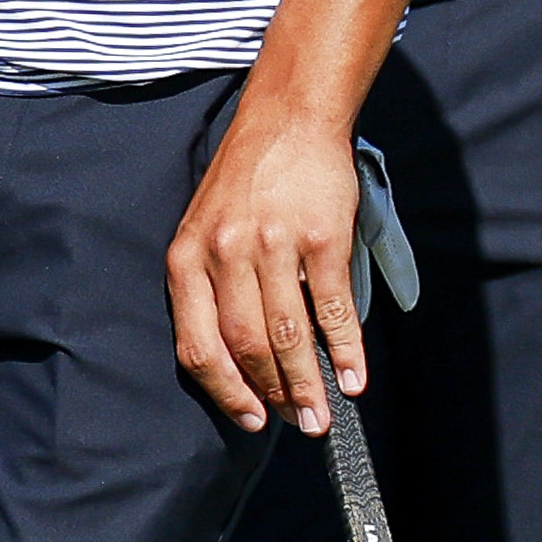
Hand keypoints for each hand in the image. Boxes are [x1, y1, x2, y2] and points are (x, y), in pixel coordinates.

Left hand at [166, 106, 369, 435]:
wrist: (289, 117)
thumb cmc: (248, 179)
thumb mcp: (207, 227)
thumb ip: (214, 286)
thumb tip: (245, 362)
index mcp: (187, 257)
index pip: (198, 346)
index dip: (225, 392)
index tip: (249, 419)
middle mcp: (225, 253)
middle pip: (246, 347)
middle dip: (273, 396)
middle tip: (297, 424)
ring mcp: (273, 245)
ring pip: (288, 335)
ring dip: (309, 385)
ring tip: (322, 414)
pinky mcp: (321, 236)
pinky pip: (333, 308)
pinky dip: (346, 350)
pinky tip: (353, 377)